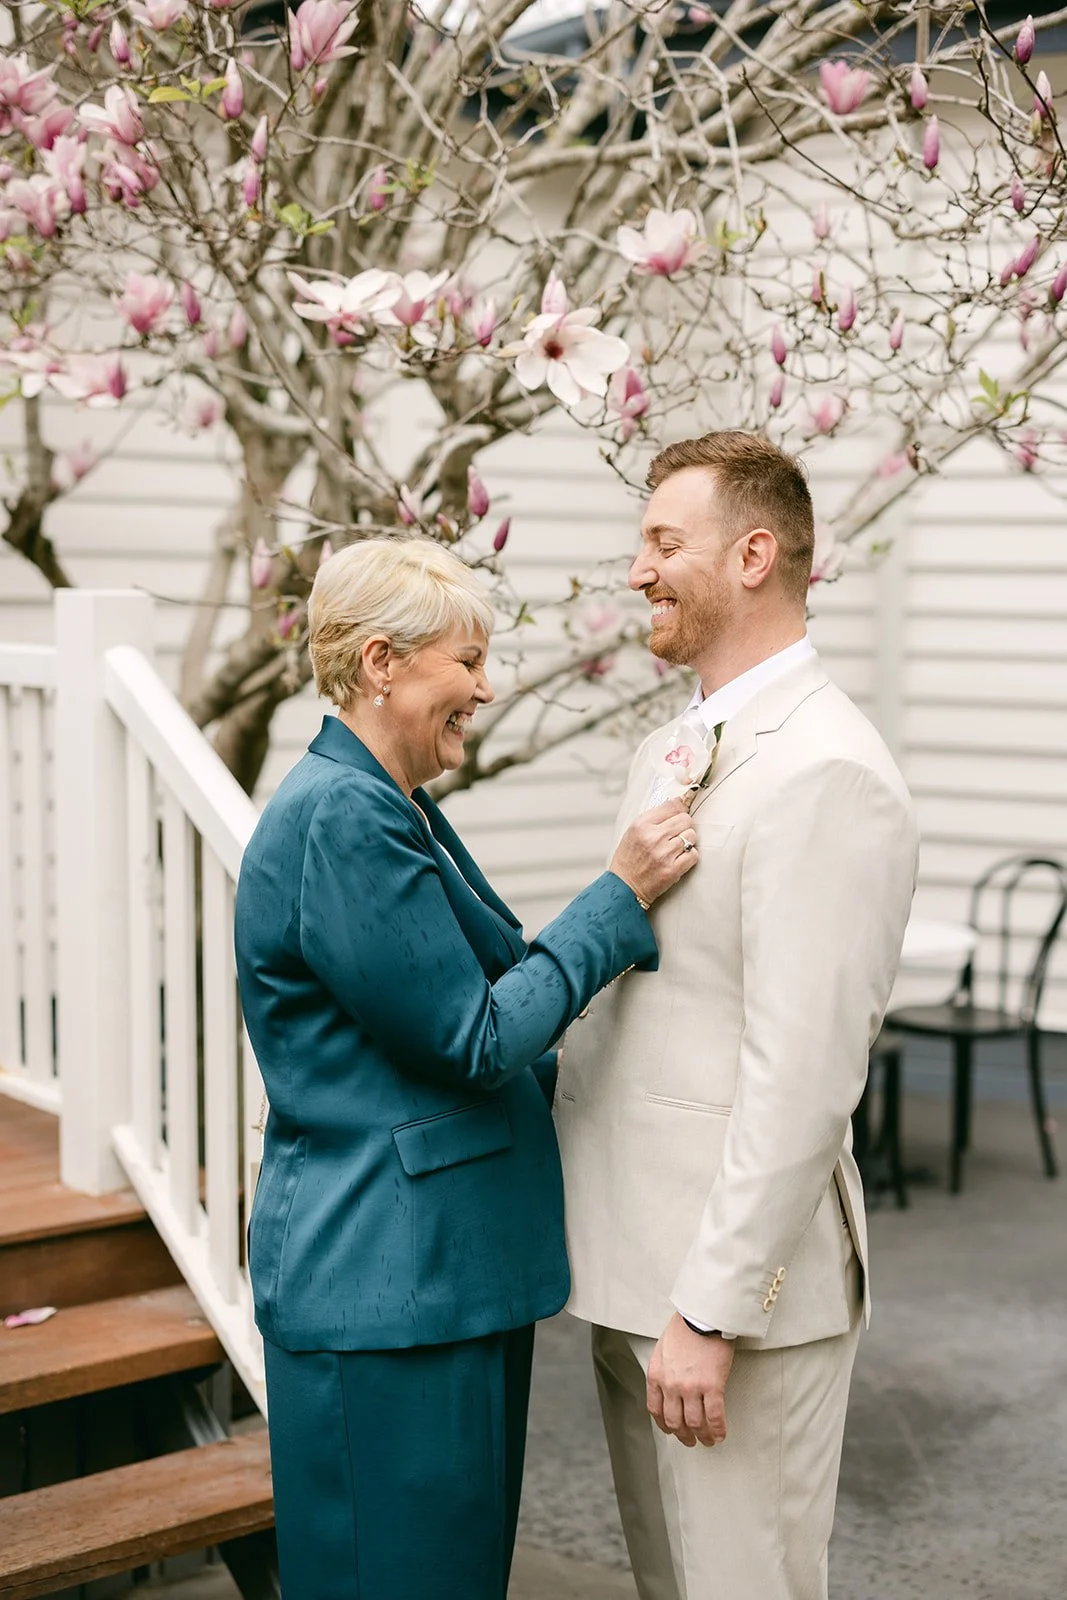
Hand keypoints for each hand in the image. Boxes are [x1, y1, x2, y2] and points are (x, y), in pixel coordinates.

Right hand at [609, 801, 698, 907]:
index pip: (672, 805)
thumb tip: (680, 803)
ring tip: (676, 848)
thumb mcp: (633, 831)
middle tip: (676, 834)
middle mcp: (653, 837)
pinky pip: (694, 854)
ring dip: (687, 841)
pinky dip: (689, 856)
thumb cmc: (629, 859)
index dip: (680, 809)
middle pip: (685, 819)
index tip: (680, 813)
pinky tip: (679, 859)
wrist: (624, 887)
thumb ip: (655, 817)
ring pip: (691, 836)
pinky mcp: (672, 870)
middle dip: (684, 826)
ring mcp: (664, 854)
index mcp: (642, 825)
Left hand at [646, 1314, 733, 1448]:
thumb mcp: (662, 1349)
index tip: (672, 1430)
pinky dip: (718, 1429)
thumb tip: (668, 1386)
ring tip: (708, 1440)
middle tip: (691, 1440)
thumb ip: (663, 1370)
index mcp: (656, 1375)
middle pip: (675, 1421)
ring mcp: (691, 1387)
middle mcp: (671, 1385)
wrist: (702, 1315)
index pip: (655, 1409)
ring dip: (702, 1436)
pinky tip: (720, 1434)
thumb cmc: (684, 1327)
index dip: (664, 1425)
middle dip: (683, 1435)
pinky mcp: (712, 1386)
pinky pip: (714, 1416)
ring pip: (695, 1423)